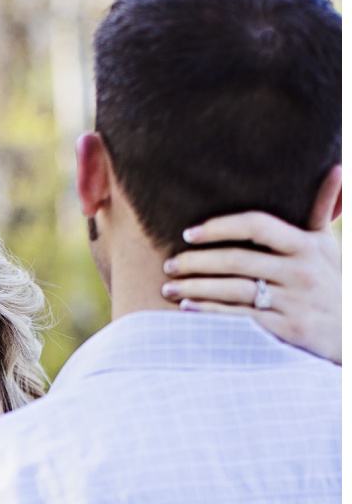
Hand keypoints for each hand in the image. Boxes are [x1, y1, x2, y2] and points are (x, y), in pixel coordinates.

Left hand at [160, 165, 341, 363]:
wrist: (350, 335)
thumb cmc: (332, 285)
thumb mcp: (328, 247)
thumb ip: (321, 210)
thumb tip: (334, 168)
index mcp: (307, 246)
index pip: (257, 225)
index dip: (220, 226)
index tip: (190, 232)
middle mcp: (300, 272)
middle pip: (238, 260)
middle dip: (197, 261)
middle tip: (169, 264)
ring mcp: (293, 303)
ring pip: (234, 290)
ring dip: (196, 288)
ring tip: (169, 287)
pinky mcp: (286, 330)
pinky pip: (240, 319)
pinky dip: (211, 313)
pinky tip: (187, 308)